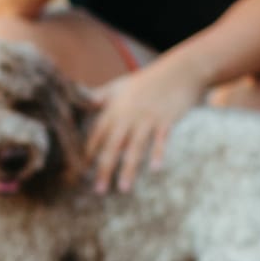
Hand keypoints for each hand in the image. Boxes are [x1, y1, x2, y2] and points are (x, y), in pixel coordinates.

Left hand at [87, 54, 206, 193]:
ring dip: (129, 169)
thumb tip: (84, 103)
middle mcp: (128, 116)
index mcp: (114, 110)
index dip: (88, 154)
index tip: (79, 173)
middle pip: (113, 146)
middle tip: (98, 190)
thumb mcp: (119, 86)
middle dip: (105, 169)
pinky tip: (155, 169)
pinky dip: (157, 153)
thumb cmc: (147, 80)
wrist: (180, 70)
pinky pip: (160, 139)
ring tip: (123, 188)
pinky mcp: (166, 120)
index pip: (97, 135)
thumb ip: (100, 97)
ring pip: (135, 147)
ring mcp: (147, 118)